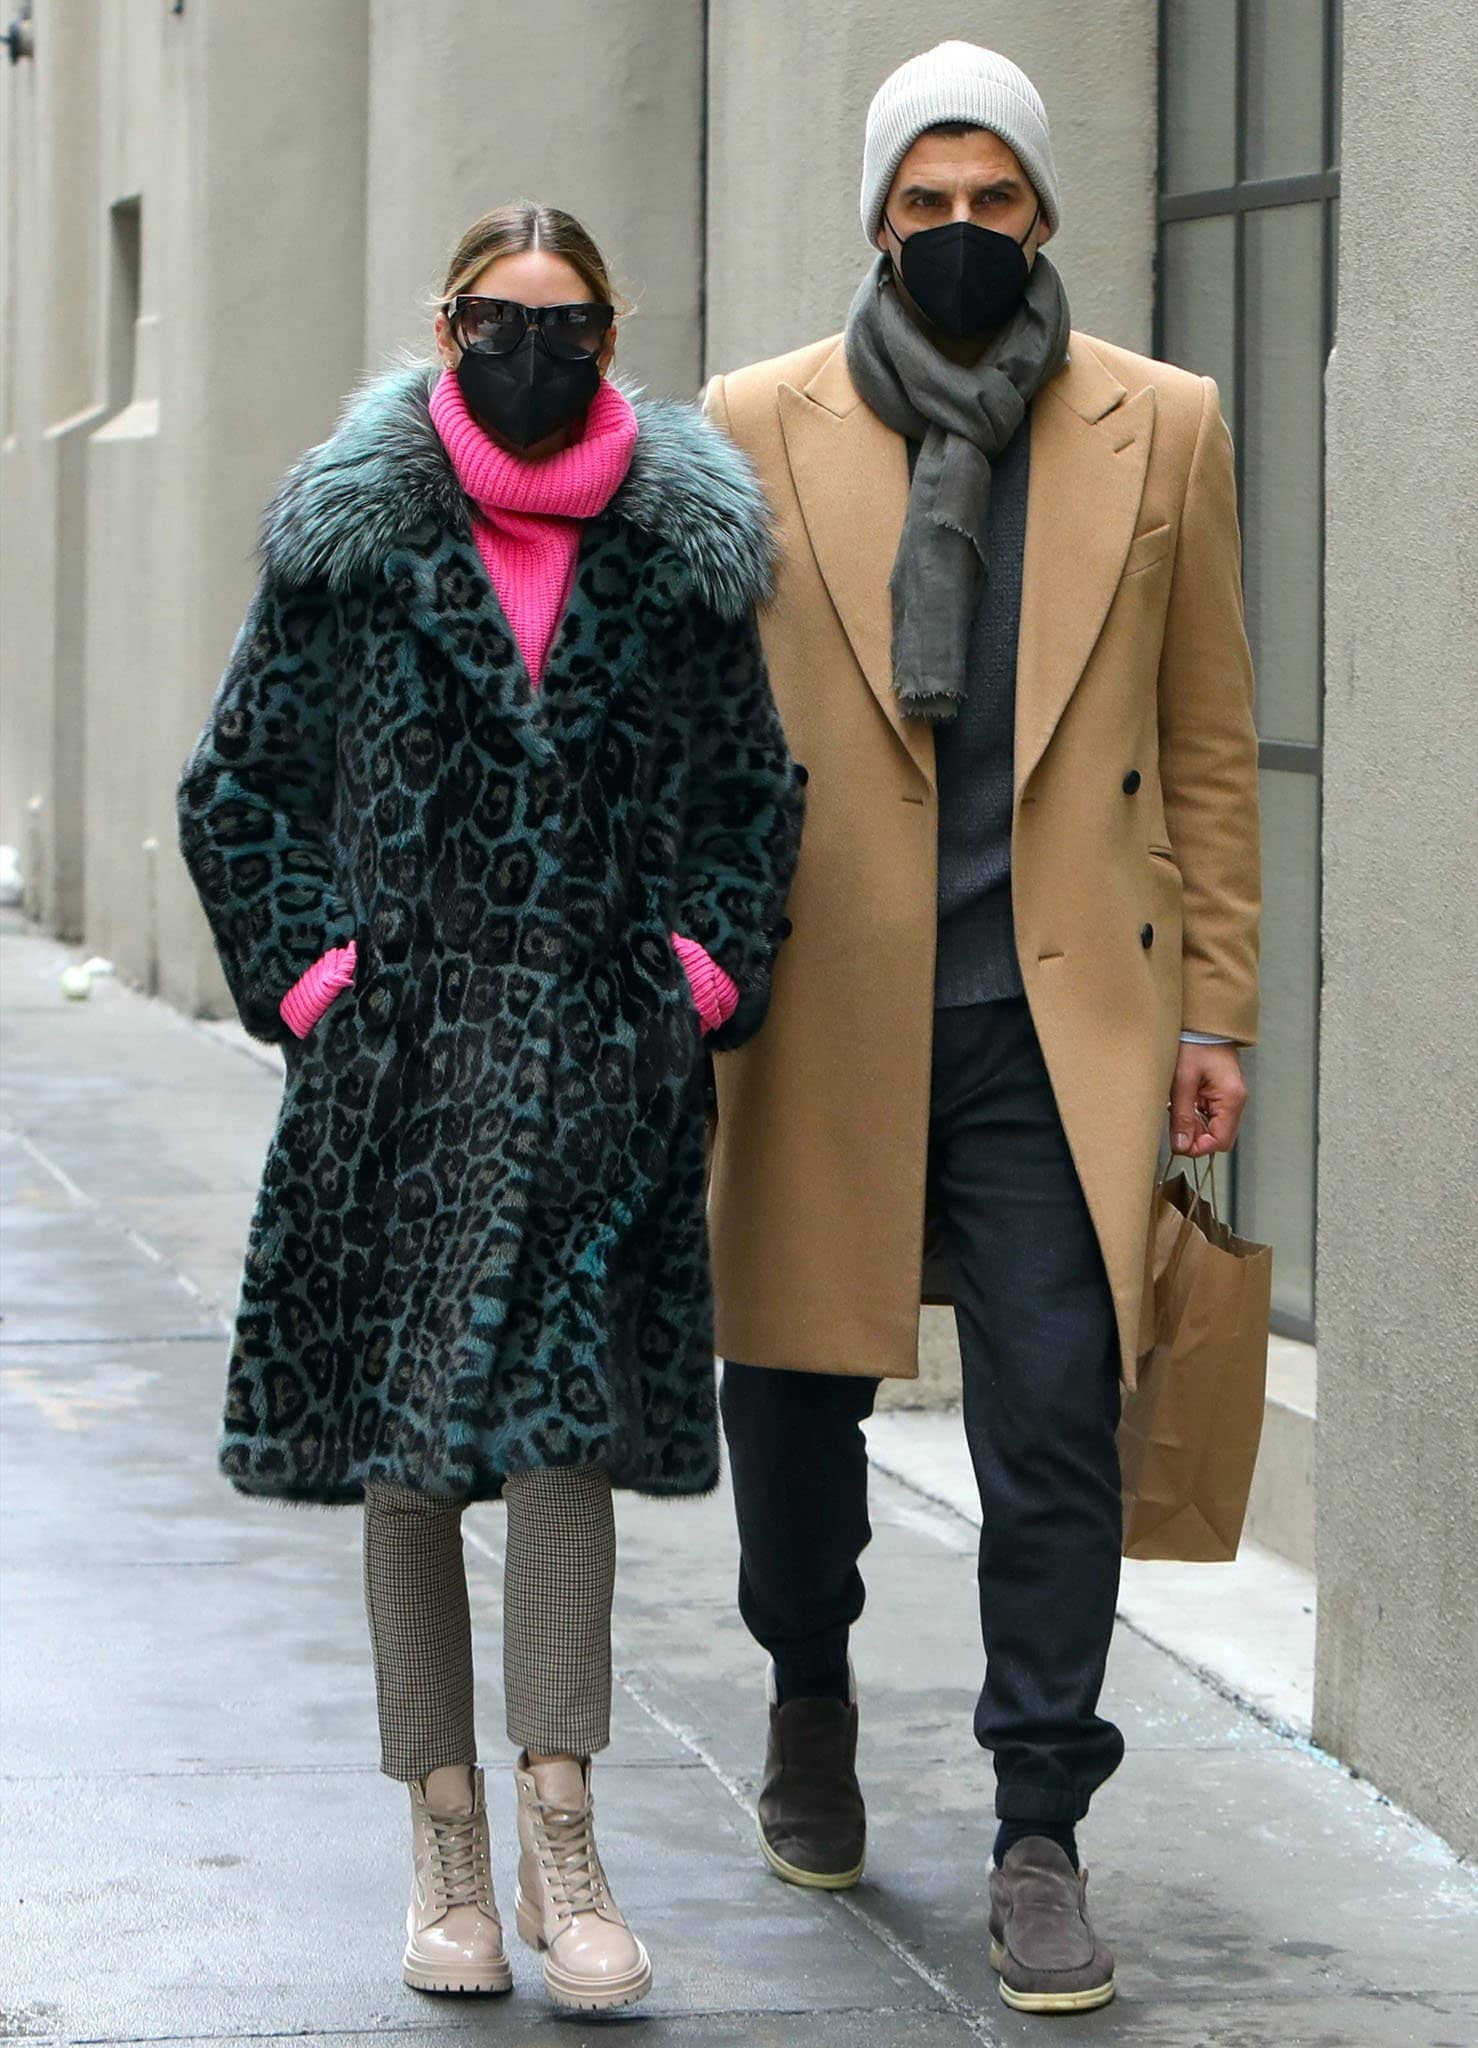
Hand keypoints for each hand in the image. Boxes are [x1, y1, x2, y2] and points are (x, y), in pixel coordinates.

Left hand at [1169, 1042, 1246, 1157]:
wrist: (1200, 1022)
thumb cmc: (1194, 1043)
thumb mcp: (1183, 1081)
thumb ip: (1182, 1115)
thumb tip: (1182, 1145)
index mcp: (1231, 1098)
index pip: (1221, 1141)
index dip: (1199, 1148)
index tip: (1179, 1145)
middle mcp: (1235, 1099)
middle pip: (1218, 1136)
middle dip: (1195, 1137)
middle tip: (1173, 1127)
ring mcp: (1229, 1096)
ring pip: (1212, 1126)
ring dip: (1193, 1125)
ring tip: (1175, 1110)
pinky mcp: (1220, 1092)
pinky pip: (1209, 1113)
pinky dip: (1194, 1114)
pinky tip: (1181, 1103)